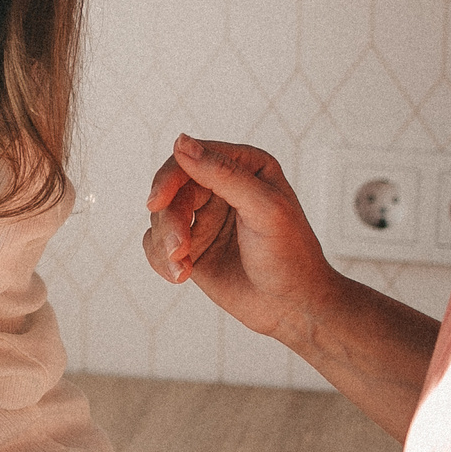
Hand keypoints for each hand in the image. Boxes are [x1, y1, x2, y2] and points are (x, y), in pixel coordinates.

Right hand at [141, 135, 335, 342]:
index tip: (156, 202)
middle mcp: (222, 187)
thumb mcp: (264, 208)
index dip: (170, 177)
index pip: (193, 157)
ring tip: (182, 270)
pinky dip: (161, 260)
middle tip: (178, 249)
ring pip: (161, 217)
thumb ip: (224, 174)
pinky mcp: (192, 247)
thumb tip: (181, 143)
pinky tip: (181, 275)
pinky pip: (156, 244)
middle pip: (173, 190)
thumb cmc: (291, 256)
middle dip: (171, 221)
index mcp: (245, 166)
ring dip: (165, 244)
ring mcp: (205, 217)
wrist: (293, 308)